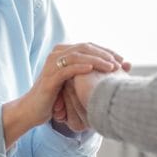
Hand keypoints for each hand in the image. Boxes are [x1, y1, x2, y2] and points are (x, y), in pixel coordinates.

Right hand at [3, 43, 123, 146]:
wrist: (32, 110)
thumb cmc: (56, 97)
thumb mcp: (75, 83)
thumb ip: (90, 74)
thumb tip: (117, 70)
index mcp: (64, 53)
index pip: (90, 46)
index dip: (107, 51)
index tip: (123, 61)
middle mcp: (57, 54)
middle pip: (85, 47)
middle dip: (105, 54)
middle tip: (120, 63)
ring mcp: (52, 65)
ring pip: (77, 56)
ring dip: (96, 60)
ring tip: (111, 67)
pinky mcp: (49, 78)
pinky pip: (67, 69)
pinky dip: (81, 68)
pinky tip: (92, 70)